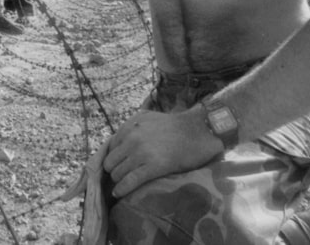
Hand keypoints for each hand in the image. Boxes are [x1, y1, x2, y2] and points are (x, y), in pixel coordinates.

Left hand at [102, 107, 221, 197]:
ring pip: (118, 173)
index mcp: (129, 127)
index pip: (110, 148)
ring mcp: (141, 153)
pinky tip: (119, 193)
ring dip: (119, 180)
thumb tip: (118, 141)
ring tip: (122, 184)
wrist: (198, 130)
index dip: (114, 158)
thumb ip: (131, 126)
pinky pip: (130, 181)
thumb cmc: (175, 125)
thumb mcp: (147, 117)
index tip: (117, 164)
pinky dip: (122, 189)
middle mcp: (132, 139)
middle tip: (121, 176)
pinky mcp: (153, 166)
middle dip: (114, 170)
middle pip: (111, 162)